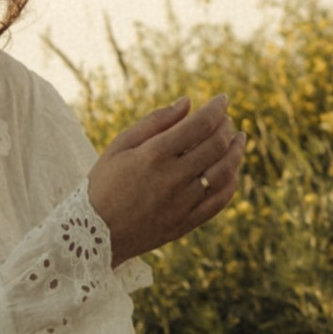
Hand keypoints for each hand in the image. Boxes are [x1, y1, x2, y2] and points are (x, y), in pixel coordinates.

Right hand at [88, 96, 245, 267]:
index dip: (216, 108)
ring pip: (224, 173)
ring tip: (239, 139)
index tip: (223, 99)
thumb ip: (155, 122)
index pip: (199, 124)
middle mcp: (172, 179)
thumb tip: (188, 102)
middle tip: (227, 120)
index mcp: (153, 155)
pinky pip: (219, 201)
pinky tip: (232, 169)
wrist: (93, 235)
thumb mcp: (120, 146)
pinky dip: (231, 182)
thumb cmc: (104, 183)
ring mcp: (181, 204)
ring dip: (237, 152)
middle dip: (227, 127)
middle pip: (216, 146)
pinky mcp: (186, 224)